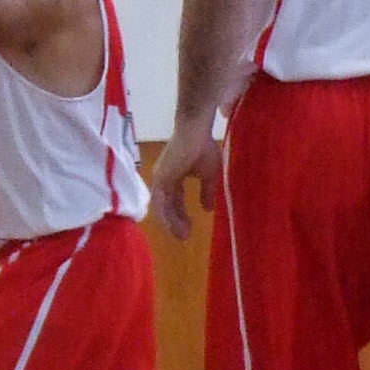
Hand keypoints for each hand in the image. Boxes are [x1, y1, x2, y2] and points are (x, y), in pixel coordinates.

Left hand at [147, 122, 222, 239]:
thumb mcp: (209, 175)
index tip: (189, 231)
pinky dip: (168, 214)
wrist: (195, 131)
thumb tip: (207, 209)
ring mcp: (160, 178)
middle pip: (167, 207)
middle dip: (175, 223)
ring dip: (171, 222)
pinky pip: (162, 201)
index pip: (175, 202)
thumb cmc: (202, 147)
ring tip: (182, 236)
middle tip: (184, 238)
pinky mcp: (162, 177)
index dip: (181, 216)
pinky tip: (174, 226)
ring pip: (163, 207)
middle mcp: (164, 179)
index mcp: (173, 178)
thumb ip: (206, 192)